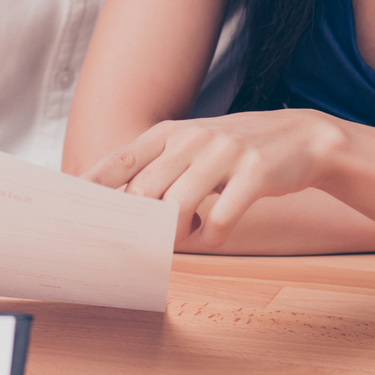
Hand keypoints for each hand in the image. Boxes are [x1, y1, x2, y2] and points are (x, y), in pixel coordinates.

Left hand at [83, 111, 336, 248]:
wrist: (303, 139)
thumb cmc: (236, 151)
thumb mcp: (194, 147)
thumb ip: (159, 168)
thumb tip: (118, 204)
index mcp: (172, 132)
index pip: (121, 160)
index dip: (94, 186)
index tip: (71, 207)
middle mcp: (194, 138)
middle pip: (144, 191)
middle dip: (140, 224)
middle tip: (146, 241)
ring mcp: (225, 153)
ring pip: (177, 206)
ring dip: (176, 234)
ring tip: (186, 236)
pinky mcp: (255, 173)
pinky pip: (221, 218)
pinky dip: (212, 237)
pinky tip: (214, 235)